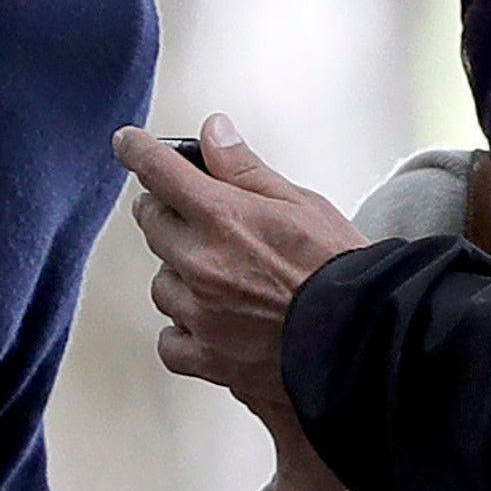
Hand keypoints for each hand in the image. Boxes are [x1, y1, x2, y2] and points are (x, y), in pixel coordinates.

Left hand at [117, 111, 363, 408]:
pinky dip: (182, 330)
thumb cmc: (341, 269)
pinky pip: (170, 340)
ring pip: (160, 283)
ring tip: (220, 276)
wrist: (363, 340)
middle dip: (165, 210)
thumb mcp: (301, 202)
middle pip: (152, 223)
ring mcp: (199, 313)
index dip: (137, 150)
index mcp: (222, 216)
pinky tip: (207, 323)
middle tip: (189, 211)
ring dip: (179, 274)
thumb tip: (212, 133)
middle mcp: (200, 263)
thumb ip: (246, 169)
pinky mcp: (207, 357)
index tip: (127, 143)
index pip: (159, 171)